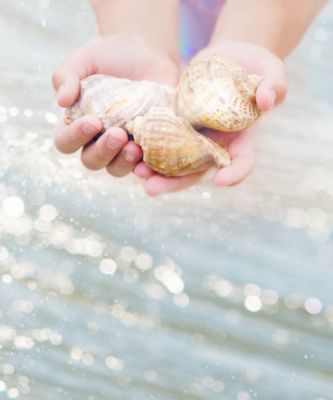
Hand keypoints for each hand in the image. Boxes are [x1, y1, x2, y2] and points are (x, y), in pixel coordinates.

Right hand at [52, 33, 177, 176]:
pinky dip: (146, 170)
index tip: (92, 121)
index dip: (75, 137)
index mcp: (77, 124)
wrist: (147, 54)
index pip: (66, 142)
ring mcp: (123, 146)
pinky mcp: (147, 147)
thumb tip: (61, 102)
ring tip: (134, 147)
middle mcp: (98, 140)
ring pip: (116, 169)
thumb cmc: (110, 57)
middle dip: (103, 151)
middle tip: (118, 133)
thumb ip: (66, 76)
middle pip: (91, 161)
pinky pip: (145, 167)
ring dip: (123, 163)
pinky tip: (149, 165)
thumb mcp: (84, 59)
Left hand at [135, 41, 286, 195]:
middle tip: (151, 190)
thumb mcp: (271, 71)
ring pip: (172, 161)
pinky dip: (144, 146)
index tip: (221, 181)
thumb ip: (274, 85)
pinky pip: (159, 139)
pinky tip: (126, 147)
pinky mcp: (175, 123)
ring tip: (133, 171)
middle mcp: (214, 144)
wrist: (229, 58)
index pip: (241, 162)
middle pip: (195, 172)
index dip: (234, 174)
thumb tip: (266, 101)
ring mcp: (192, 136)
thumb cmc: (256, 66)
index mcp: (240, 139)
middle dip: (173, 183)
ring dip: (152, 170)